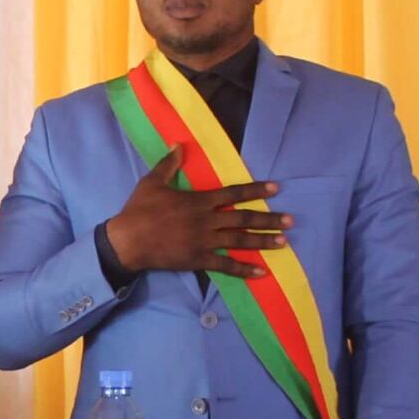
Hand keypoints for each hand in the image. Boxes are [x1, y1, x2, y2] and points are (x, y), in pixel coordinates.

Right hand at [105, 146, 291, 277]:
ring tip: (283, 243)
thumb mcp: (152, 182)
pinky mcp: (198, 259)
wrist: (127, 241)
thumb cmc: (139, 210)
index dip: (255, 190)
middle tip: (290, 221)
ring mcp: (204, 241)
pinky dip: (244, 270)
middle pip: (243, 218)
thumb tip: (179, 145)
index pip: (233, 193)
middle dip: (268, 219)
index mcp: (199, 201)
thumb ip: (169, 164)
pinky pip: (225, 265)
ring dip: (263, 242)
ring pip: (239, 241)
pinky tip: (261, 273)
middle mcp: (206, 221)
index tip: (276, 188)